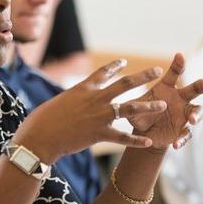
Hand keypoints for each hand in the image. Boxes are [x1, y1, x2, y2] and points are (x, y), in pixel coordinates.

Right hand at [14, 59, 167, 163]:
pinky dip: (136, 140)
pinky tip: (149, 142)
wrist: (40, 136)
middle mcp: (94, 99)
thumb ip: (69, 101)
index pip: (102, 73)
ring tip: (162, 105)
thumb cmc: (42, 121)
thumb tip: (68, 102)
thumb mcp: (57, 103)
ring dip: (147, 106)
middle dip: (143, 76)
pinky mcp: (99, 134)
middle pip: (124, 84)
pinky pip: (122, 137)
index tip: (124, 62)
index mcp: (83, 88)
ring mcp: (98, 116)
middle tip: (157, 70)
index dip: (115, 66)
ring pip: (129, 108)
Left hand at [127, 53, 202, 149]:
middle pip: (193, 90)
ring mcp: (184, 114)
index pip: (174, 74)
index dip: (178, 64)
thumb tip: (124, 104)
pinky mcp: (183, 129)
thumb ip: (131, 105)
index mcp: (166, 88)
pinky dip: (182, 138)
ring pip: (197, 111)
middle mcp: (179, 98)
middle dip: (201, 86)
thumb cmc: (138, 115)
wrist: (144, 134)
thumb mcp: (132, 109)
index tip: (179, 55)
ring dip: (197, 115)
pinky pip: (186, 133)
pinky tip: (176, 144)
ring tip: (192, 120)